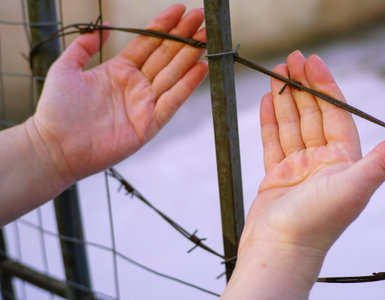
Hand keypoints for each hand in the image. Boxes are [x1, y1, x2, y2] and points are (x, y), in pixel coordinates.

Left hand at [27, 4, 207, 183]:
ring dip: (191, 56)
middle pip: (165, 56)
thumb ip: (84, 46)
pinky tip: (202, 67)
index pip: (147, 43)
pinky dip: (188, 85)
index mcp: (118, 70)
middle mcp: (135, 85)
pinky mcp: (150, 124)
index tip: (180, 9)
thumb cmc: (57, 109)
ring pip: (173, 74)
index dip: (164, 26)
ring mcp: (144, 104)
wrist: (55, 146)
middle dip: (184, 36)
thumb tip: (104, 26)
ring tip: (207, 37)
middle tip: (201, 18)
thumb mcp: (66, 68)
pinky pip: (173, 100)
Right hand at [222, 51, 384, 298]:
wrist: (280, 249)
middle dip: (302, 86)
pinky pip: (273, 141)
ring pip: (291, 125)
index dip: (325, 87)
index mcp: (343, 161)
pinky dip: (270, 121)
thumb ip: (379, 163)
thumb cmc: (317, 223)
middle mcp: (322, 162)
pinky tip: (268, 102)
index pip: (336, 115)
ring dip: (285, 99)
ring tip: (276, 74)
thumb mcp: (354, 189)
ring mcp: (298, 168)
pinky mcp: (277, 175)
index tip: (314, 64)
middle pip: (312, 115)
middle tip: (291, 60)